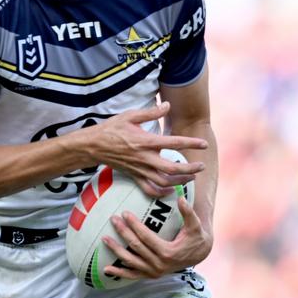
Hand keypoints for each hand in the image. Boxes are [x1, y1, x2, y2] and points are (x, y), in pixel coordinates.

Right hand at [91, 102, 207, 196]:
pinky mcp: (134, 177)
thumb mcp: (130, 116)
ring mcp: (139, 170)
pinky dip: (162, 193)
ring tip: (191, 177)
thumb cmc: (112, 128)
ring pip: (164, 182)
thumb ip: (151, 112)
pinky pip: (150, 190)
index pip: (174, 143)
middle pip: (172, 168)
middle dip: (190, 169)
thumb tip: (167, 105)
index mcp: (146, 141)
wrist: (93, 146)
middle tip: (202, 165)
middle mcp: (145, 158)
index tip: (203, 144)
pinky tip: (171, 190)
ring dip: (180, 181)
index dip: (191, 143)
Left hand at [102, 195, 212, 280]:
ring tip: (104, 239)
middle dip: (122, 232)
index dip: (134, 224)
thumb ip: (188, 212)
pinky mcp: (150, 276)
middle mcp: (159, 264)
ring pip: (130, 261)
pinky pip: (132, 275)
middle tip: (113, 219)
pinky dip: (119, 273)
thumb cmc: (195, 237)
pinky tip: (106, 269)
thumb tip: (181, 199)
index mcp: (168, 252)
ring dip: (116, 250)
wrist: (198, 255)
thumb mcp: (195, 225)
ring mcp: (154, 272)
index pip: (146, 236)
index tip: (125, 213)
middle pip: (135, 247)